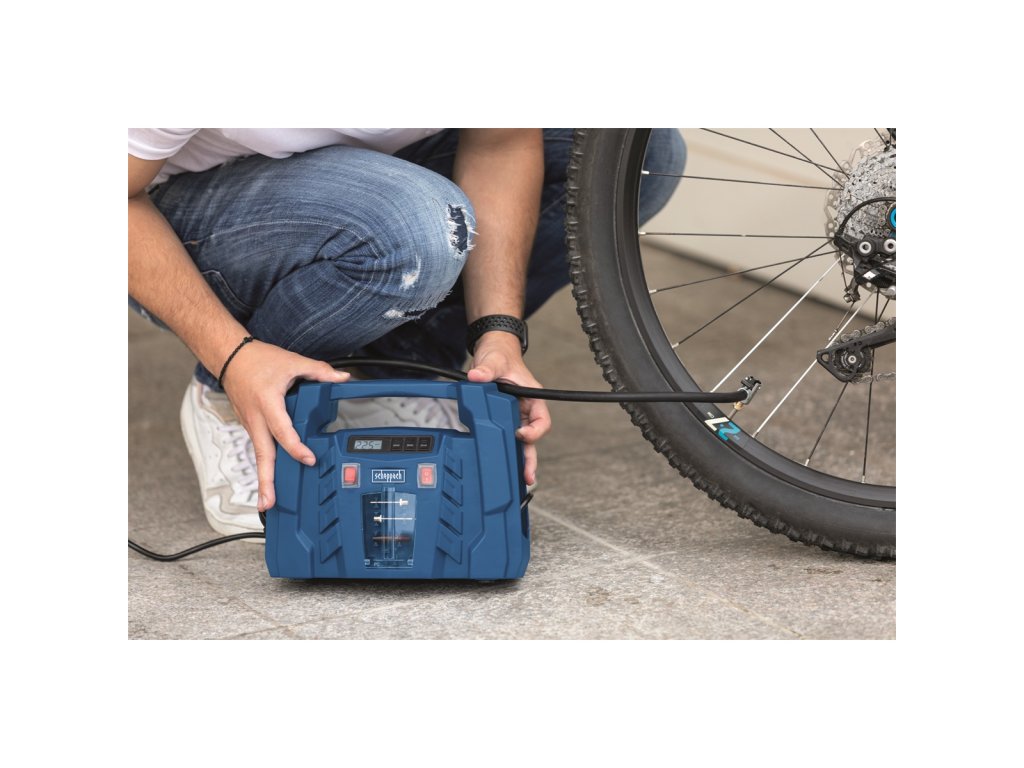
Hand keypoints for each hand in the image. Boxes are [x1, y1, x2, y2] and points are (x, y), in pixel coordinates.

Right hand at [220, 340, 349, 511]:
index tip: (308, 459)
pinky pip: (259, 448)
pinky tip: (270, 480)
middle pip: (262, 455)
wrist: (229, 358)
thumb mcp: (292, 362)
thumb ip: (318, 371)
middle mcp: (257, 418)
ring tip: (268, 502)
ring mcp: (251, 424)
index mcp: (268, 403)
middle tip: (269, 503)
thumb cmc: (257, 360)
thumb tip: (342, 377)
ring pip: (260, 455)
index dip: (296, 447)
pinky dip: (264, 465)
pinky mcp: (251, 426)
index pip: (283, 430)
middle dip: (265, 481)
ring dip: (263, 478)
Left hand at [466, 331, 550, 485]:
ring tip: (519, 480)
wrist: (492, 354)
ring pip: (521, 442)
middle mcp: (526, 410)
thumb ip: (486, 369)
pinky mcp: (502, 420)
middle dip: (530, 458)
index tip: (520, 434)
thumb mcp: (494, 361)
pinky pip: (506, 438)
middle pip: (532, 438)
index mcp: (532, 398)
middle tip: (528, 475)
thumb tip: (477, 376)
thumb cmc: (501, 356)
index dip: (534, 431)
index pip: (541, 420)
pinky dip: (506, 452)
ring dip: (520, 460)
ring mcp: (515, 417)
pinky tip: (502, 465)